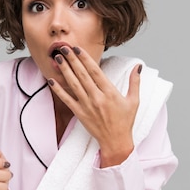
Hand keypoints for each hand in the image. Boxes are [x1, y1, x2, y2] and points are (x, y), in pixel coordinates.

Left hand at [48, 46, 140, 166]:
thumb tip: (138, 66)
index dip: (85, 58)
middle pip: (82, 74)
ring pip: (73, 84)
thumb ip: (134, 82)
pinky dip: (58, 90)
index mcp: (110, 93)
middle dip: (72, 59)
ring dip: (65, 70)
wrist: (116, 141)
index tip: (78, 48)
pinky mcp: (80, 114)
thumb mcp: (134, 101)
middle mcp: (97, 98)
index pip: (95, 71)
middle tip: (63, 47)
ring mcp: (87, 106)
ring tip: (58, 58)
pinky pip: (67, 100)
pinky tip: (51, 80)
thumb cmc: (125, 122)